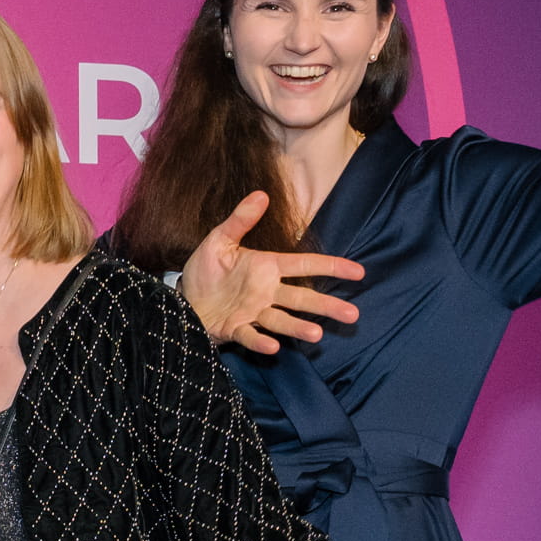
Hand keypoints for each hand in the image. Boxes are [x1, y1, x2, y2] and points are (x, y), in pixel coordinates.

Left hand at [184, 191, 363, 354]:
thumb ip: (240, 220)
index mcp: (266, 268)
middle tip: (353, 315)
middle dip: (326, 305)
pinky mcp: (235, 329)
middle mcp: (266, 292)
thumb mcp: (219, 241)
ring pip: (281, 320)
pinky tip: (273, 346)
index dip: (332, 267)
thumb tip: (261, 194)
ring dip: (298, 327)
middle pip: (302, 298)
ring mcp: (252, 312)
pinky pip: (250, 336)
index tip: (358, 272)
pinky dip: (261, 341)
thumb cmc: (204, 271)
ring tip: (317, 334)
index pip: (305, 265)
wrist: (182, 299)